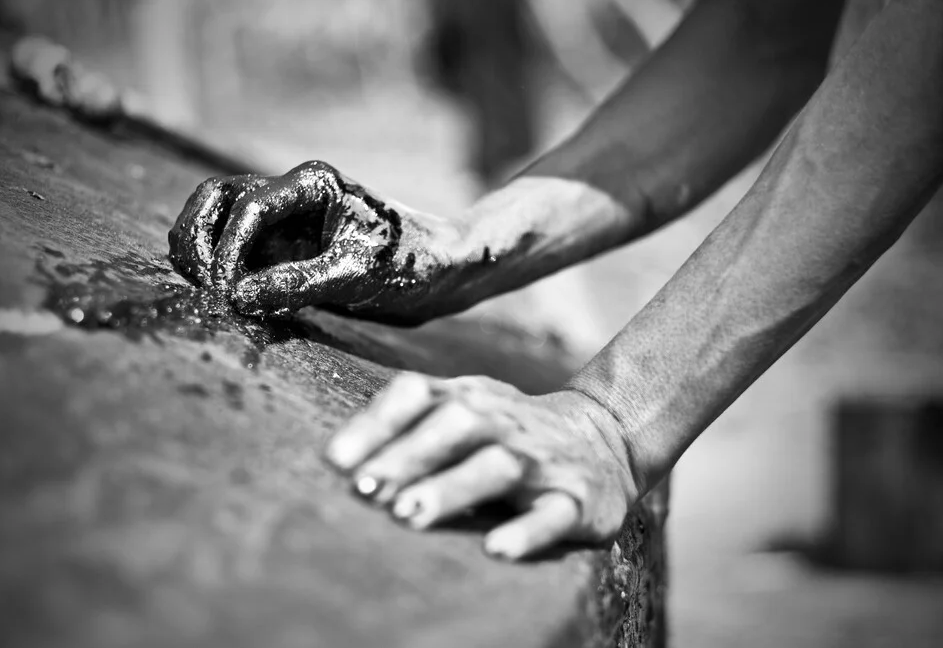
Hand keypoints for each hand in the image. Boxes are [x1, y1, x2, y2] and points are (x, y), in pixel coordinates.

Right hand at [168, 161, 468, 323]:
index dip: (228, 248)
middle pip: (219, 198)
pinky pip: (238, 250)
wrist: (441, 273)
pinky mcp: (287, 248)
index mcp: (312, 184)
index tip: (226, 291)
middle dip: (200, 237)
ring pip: (221, 219)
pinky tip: (223, 296)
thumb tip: (239, 296)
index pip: (248, 204)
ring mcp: (287, 220)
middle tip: (202, 285)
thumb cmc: (411, 263)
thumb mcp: (357, 274)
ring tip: (204, 289)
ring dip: (203, 249)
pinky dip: (220, 266)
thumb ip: (298, 282)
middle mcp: (292, 194)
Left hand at [324, 373, 638, 560]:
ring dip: (452, 488)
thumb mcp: (464, 409)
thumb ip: (406, 424)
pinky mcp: (577, 500)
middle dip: (409, 455)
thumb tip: (338, 461)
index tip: (335, 461)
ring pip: (499, 466)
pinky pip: (554, 515)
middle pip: (457, 424)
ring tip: (409, 514)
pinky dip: (526, 532)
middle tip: (365, 491)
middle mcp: (505, 422)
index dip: (376, 423)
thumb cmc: (509, 431)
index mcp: (470, 396)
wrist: (606, 436)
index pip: (418, 393)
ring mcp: (542, 461)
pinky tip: (495, 550)